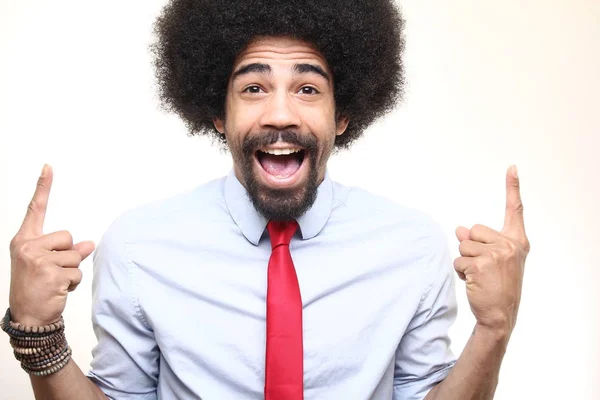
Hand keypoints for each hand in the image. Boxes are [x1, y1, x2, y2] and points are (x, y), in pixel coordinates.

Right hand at [8, 165, 94, 326]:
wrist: (28, 318)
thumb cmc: (36, 288)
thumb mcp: (46, 265)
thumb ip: (65, 250)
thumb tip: (89, 244)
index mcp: (24, 241)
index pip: (35, 210)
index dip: (43, 188)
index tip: (48, 167)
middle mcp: (27, 247)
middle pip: (68, 237)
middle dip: (68, 256)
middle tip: (52, 273)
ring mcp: (37, 260)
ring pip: (75, 256)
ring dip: (71, 271)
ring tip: (54, 283)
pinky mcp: (50, 273)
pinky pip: (77, 272)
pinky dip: (74, 283)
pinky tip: (58, 291)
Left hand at [454, 165, 529, 335]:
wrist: (500, 315)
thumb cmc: (498, 287)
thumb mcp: (494, 261)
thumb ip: (480, 242)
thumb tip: (459, 229)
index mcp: (517, 242)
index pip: (515, 210)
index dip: (512, 187)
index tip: (511, 168)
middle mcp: (509, 245)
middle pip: (473, 230)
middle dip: (471, 248)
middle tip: (484, 268)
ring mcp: (496, 254)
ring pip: (462, 246)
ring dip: (465, 262)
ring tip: (479, 277)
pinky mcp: (481, 264)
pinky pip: (458, 261)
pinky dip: (460, 272)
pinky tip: (474, 283)